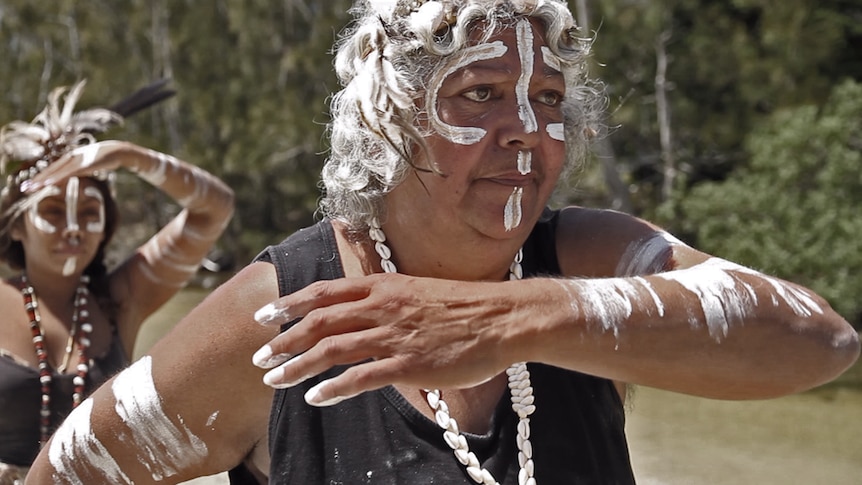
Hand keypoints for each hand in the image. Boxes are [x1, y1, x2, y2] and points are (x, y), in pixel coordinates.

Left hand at [21, 140, 130, 192]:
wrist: (119, 150)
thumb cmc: (105, 157)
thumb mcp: (89, 164)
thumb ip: (80, 169)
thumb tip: (76, 175)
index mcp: (71, 158)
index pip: (52, 169)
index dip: (41, 177)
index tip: (31, 185)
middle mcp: (70, 158)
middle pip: (51, 170)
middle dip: (37, 180)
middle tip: (24, 188)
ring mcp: (76, 161)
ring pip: (56, 172)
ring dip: (43, 180)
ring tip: (31, 188)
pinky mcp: (83, 165)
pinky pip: (67, 173)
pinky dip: (56, 178)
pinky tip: (48, 184)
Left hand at [251, 273, 524, 405]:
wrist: (502, 318)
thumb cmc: (464, 307)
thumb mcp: (417, 291)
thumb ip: (386, 299)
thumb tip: (360, 312)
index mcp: (383, 286)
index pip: (324, 292)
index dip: (289, 304)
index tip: (264, 316)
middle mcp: (382, 307)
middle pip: (319, 322)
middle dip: (282, 340)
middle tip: (258, 356)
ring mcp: (394, 336)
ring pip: (331, 350)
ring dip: (297, 365)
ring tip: (273, 379)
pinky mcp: (408, 364)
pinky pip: (361, 377)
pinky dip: (334, 389)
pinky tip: (315, 398)